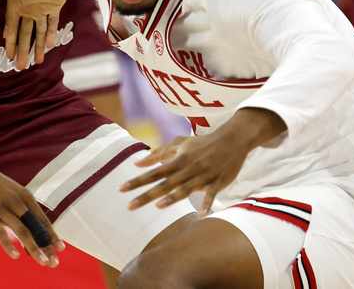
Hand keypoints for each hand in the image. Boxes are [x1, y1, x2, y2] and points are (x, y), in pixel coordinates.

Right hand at [0, 159, 64, 266]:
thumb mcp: (14, 194)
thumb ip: (22, 212)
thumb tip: (30, 234)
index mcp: (26, 197)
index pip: (43, 220)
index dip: (52, 235)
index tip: (62, 249)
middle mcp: (18, 202)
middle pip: (36, 228)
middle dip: (47, 246)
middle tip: (54, 262)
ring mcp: (3, 208)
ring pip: (22, 231)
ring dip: (34, 248)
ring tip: (43, 261)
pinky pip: (0, 232)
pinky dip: (9, 245)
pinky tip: (16, 255)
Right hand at [4, 0, 73, 69]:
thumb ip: (11, 16)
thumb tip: (5, 34)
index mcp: (17, 8)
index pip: (13, 30)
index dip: (11, 44)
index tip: (9, 57)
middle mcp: (28, 11)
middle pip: (26, 35)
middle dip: (23, 51)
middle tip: (22, 67)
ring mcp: (42, 10)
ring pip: (39, 32)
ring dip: (38, 47)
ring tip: (38, 62)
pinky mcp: (54, 7)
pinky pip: (52, 23)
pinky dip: (51, 34)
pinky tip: (49, 45)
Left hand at [119, 133, 248, 216]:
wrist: (231, 139)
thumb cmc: (202, 143)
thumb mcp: (180, 143)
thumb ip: (159, 153)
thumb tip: (138, 163)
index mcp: (178, 160)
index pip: (154, 172)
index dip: (137, 181)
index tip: (121, 189)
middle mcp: (188, 168)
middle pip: (165, 184)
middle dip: (147, 195)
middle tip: (129, 206)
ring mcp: (203, 175)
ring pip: (186, 189)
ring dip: (173, 197)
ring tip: (158, 206)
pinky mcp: (218, 182)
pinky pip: (211, 194)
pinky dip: (207, 203)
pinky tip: (202, 214)